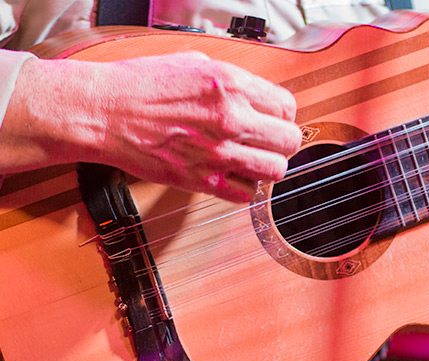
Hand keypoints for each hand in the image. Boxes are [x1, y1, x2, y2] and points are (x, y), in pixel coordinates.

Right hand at [1, 52, 301, 201]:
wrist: (103, 113)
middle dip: (283, 142)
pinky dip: (245, 188)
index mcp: (231, 84)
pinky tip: (234, 177)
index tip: (275, 120)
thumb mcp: (192, 61)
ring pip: (275, 171)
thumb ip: (229, 77)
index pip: (287, 107)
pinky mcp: (202, 181)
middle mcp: (230, 119)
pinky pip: (246, 194)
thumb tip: (252, 91)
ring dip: (269, 167)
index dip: (284, 115)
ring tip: (255, 162)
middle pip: (289, 141)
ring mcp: (218, 153)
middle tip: (270, 142)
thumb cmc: (139, 85)